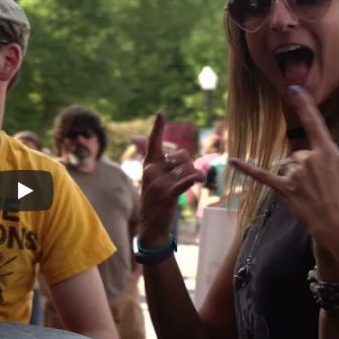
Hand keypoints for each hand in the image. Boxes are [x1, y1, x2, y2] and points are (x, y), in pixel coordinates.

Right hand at [138, 112, 202, 244]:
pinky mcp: (167, 194)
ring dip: (194, 174)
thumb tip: (138, 137)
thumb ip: (151, 157)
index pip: (154, 142)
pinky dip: (195, 178)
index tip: (161, 112)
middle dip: (188, 164)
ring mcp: (158, 183)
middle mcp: (151, 171)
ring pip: (187, 167)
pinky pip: (186, 180)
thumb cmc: (155, 199)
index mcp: (149, 165)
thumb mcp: (151, 177)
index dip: (158, 127)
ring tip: (188, 185)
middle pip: (182, 155)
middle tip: (184, 178)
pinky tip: (200, 179)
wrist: (151, 226)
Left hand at [228, 86, 338, 271]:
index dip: (304, 104)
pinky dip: (246, 168)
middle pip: (298, 153)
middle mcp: (308, 160)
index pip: (314, 122)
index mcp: (327, 152)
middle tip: (322, 188)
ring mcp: (294, 176)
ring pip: (286, 166)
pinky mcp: (283, 191)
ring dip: (293, 176)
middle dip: (306, 167)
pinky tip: (231, 161)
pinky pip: (262, 176)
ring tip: (310, 195)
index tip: (294, 89)